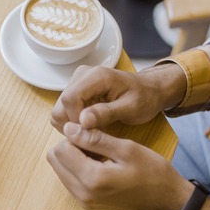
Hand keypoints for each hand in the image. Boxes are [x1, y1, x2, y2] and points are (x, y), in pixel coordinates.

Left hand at [48, 122, 192, 209]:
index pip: (61, 149)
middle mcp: (82, 193)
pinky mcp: (87, 204)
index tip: (95, 134)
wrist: (167, 202)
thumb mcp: (127, 149)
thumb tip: (69, 129)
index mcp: (92, 179)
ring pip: (60, 170)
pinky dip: (79, 169)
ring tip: (100, 154)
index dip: (75, 136)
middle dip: (70, 146)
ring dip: (73, 158)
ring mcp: (83, 201)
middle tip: (96, 143)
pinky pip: (70, 180)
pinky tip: (100, 165)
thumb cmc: (153, 173)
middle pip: (55, 160)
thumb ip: (95, 139)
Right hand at [51, 64, 185, 131]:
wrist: (150, 90)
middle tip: (94, 134)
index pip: (70, 99)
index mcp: (96, 76)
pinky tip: (92, 125)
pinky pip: (65, 111)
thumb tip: (82, 121)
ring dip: (73, 125)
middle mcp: (82, 75)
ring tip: (94, 130)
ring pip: (59, 110)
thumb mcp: (131, 108)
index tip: (91, 133)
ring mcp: (77, 82)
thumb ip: (106, 113)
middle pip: (60, 106)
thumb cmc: (145, 98)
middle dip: (73, 125)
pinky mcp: (76, 91)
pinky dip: (74, 123)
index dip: (75, 120)